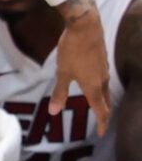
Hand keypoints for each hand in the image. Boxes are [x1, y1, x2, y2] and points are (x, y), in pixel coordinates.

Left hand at [52, 0, 114, 117]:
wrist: (86, 26)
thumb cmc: (72, 50)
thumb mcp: (62, 73)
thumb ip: (59, 92)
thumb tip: (53, 112)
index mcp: (94, 87)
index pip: (101, 110)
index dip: (102, 123)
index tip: (101, 133)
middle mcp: (103, 80)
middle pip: (106, 102)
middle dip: (104, 114)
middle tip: (102, 124)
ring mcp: (105, 69)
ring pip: (106, 90)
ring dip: (103, 101)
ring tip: (99, 107)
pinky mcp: (103, 60)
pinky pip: (104, 79)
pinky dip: (101, 88)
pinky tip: (95, 84)